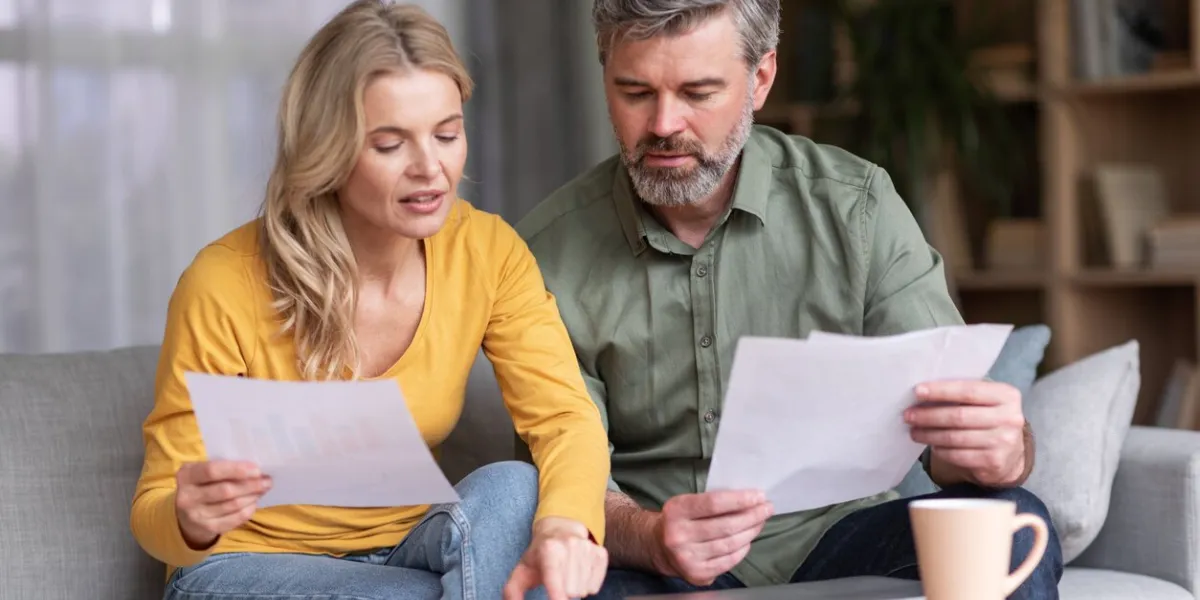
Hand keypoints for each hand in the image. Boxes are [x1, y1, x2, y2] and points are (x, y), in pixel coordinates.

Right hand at [175, 460, 270, 549]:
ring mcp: (196, 515)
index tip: (257, 469)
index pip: (212, 471)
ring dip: (252, 496)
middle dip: (251, 485)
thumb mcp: (203, 473)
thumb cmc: (202, 485)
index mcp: (186, 475)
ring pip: (233, 505)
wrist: (186, 515)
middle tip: (267, 480)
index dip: (237, 470)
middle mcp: (187, 496)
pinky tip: (254, 502)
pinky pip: (235, 519)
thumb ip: (223, 468)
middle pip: (225, 490)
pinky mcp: (208, 528)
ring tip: (263, 489)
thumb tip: (255, 469)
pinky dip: (248, 510)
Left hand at [504, 517, 607, 599]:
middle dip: (562, 593)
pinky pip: (594, 587)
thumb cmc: (539, 556)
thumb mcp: (522, 571)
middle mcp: (570, 545)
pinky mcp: (600, 553)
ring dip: (574, 590)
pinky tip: (578, 575)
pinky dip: (586, 587)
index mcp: (549, 549)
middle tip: (556, 581)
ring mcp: (587, 548)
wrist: (561, 529)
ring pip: (583, 590)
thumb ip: (512, 592)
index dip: (557, 596)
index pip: (554, 579)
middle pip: (571, 591)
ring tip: (566, 576)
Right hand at [652, 490, 772, 585]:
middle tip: (767, 508)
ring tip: (760, 522)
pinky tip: (747, 540)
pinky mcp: (697, 574)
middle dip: (752, 516)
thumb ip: (712, 501)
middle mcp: (678, 535)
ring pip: (730, 544)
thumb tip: (749, 499)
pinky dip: (742, 549)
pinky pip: (728, 561)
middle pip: (726, 525)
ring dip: (751, 532)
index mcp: (676, 511)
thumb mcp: (687, 503)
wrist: (659, 546)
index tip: (759, 496)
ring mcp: (687, 557)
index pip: (714, 503)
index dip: (740, 499)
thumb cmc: (681, 519)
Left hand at [905, 380, 1027, 486]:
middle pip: (959, 416)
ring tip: (914, 431)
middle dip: (929, 415)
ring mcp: (1004, 442)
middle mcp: (1010, 418)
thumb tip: (923, 394)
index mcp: (1007, 396)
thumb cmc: (990, 419)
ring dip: (930, 434)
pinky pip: (958, 455)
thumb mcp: (986, 401)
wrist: (1011, 454)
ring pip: (955, 437)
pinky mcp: (994, 462)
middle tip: (909, 415)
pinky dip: (941, 450)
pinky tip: (932, 445)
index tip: (918, 392)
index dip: (941, 391)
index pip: (968, 391)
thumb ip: (964, 395)